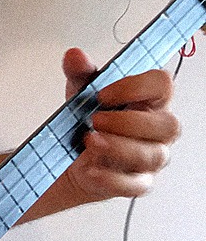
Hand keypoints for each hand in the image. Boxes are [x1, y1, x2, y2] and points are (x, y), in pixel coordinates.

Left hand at [60, 47, 179, 201]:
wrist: (71, 154)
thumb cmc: (87, 119)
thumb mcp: (80, 90)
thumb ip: (79, 72)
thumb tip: (75, 55)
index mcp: (149, 101)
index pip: (163, 86)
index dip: (136, 87)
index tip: (103, 94)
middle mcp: (157, 130)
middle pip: (168, 125)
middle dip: (128, 122)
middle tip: (94, 120)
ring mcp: (150, 158)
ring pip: (151, 155)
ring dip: (118, 147)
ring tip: (89, 141)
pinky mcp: (137, 183)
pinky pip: (134, 185)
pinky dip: (111, 178)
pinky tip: (92, 170)